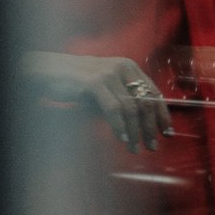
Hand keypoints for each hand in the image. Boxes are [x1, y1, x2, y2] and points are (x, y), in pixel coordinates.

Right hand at [25, 49, 170, 151]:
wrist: (47, 71)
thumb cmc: (77, 83)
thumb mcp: (106, 90)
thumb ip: (123, 101)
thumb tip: (143, 124)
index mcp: (129, 67)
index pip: (154, 92)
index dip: (162, 114)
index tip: (167, 132)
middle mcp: (123, 67)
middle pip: (146, 101)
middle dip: (151, 127)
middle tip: (153, 145)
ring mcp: (108, 74)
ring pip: (131, 107)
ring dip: (136, 131)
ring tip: (136, 147)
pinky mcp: (94, 82)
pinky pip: (113, 108)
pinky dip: (119, 126)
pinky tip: (123, 138)